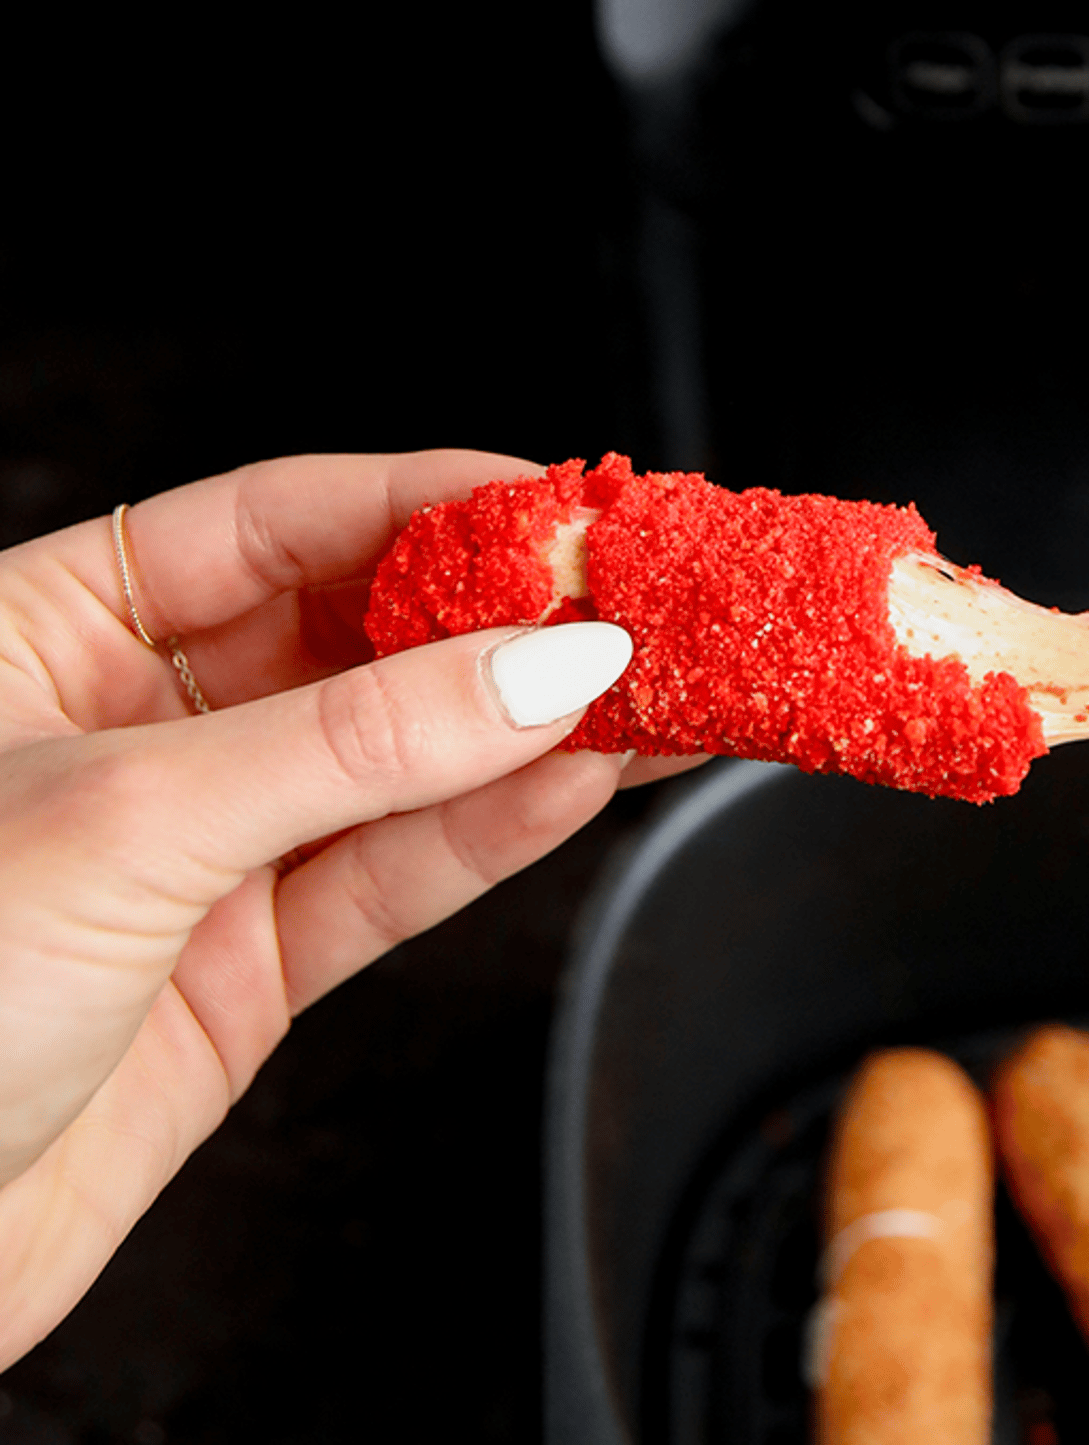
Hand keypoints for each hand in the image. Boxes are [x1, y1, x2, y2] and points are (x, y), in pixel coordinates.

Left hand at [0, 451, 698, 1367]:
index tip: (558, 508)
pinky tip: (578, 781)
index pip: (277, 517)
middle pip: (359, 633)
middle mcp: (134, 724)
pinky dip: (492, 830)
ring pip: (401, 758)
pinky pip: (395, 871)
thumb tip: (535, 666)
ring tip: (650, 690)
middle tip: (631, 601)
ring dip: (530, 727)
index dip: (429, 504)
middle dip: (502, 618)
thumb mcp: (128, 820)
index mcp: (50, 628)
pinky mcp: (247, 963)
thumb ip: (353, 742)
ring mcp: (200, 846)